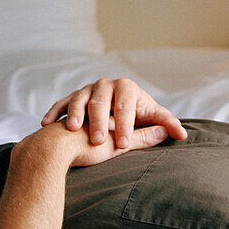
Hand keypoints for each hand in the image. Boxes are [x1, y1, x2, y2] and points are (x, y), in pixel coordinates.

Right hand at [41, 77, 187, 149]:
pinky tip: (46, 123)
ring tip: (74, 130)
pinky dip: (55, 113)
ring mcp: (86, 89)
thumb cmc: (124, 127)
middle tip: (100, 142)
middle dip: (100, 122)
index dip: (126, 125)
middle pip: (101, 102)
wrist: (98, 125)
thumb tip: (182, 134)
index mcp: (127, 89)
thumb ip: (156, 131)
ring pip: (80, 101)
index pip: (127, 106)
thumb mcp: (141, 130)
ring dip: (76, 115)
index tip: (123, 143)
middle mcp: (105, 85)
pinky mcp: (70, 98)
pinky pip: (61, 104)